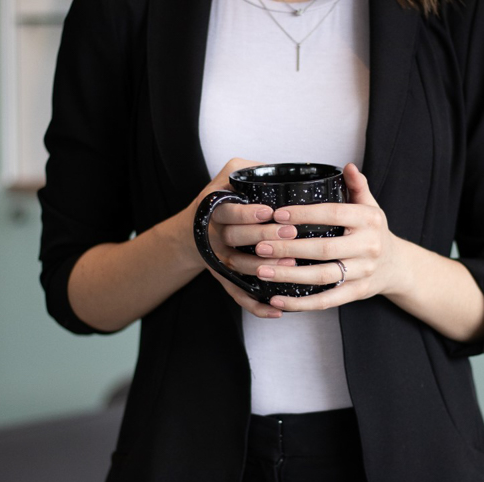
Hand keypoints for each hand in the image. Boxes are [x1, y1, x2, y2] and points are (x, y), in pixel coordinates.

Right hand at [192, 158, 295, 318]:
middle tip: (290, 233)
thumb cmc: (219, 200)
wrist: (192, 231)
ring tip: (290, 265)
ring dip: (264, 269)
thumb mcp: (228, 177)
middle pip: (236, 239)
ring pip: (239, 268)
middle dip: (264, 236)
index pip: (228, 212)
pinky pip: (238, 295)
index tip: (269, 210)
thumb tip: (276, 168)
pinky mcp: (225, 279)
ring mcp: (219, 259)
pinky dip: (256, 306)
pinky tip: (277, 311)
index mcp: (214, 210)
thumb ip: (248, 170)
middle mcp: (214, 236)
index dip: (248, 213)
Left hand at [252, 163, 404, 310]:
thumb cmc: (373, 231)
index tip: (276, 214)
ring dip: (289, 276)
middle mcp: (368, 246)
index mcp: (369, 220)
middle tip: (260, 246)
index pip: (332, 214)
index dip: (304, 214)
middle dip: (288, 247)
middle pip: (323, 248)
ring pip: (322, 276)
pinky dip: (301, 303)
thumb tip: (348, 166)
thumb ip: (357, 186)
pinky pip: (326, 300)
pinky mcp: (356, 293)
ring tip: (261, 271)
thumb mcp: (370, 206)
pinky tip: (277, 300)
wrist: (396, 266)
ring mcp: (363, 272)